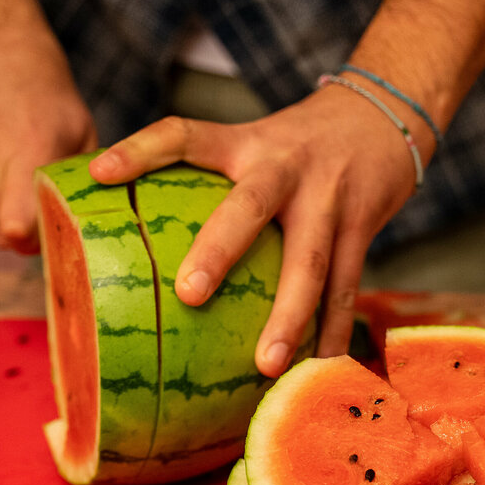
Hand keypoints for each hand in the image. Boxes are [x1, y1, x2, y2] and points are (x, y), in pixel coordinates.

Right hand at [0, 33, 97, 252]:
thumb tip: (77, 237)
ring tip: (12, 172)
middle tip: (38, 209)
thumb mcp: (82, 136)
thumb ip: (76, 187)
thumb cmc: (50, 100)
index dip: (27, 240)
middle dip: (20, 231)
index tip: (35, 239)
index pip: (13, 219)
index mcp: (26, 146)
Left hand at [88, 83, 429, 376]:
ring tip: (266, 365)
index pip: (187, 136)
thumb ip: (215, 179)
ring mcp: (328, 199)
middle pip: (249, 207)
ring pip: (309, 261)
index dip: (142, 150)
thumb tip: (147, 238)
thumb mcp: (257, 142)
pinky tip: (319, 370)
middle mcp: (286, 167)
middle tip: (188, 295)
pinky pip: (346, 287)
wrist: (385, 114)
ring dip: (288, 316)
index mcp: (247, 144)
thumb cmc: (301, 144)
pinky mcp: (362, 226)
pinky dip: (333, 331)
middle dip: (219, 251)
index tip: (99, 173)